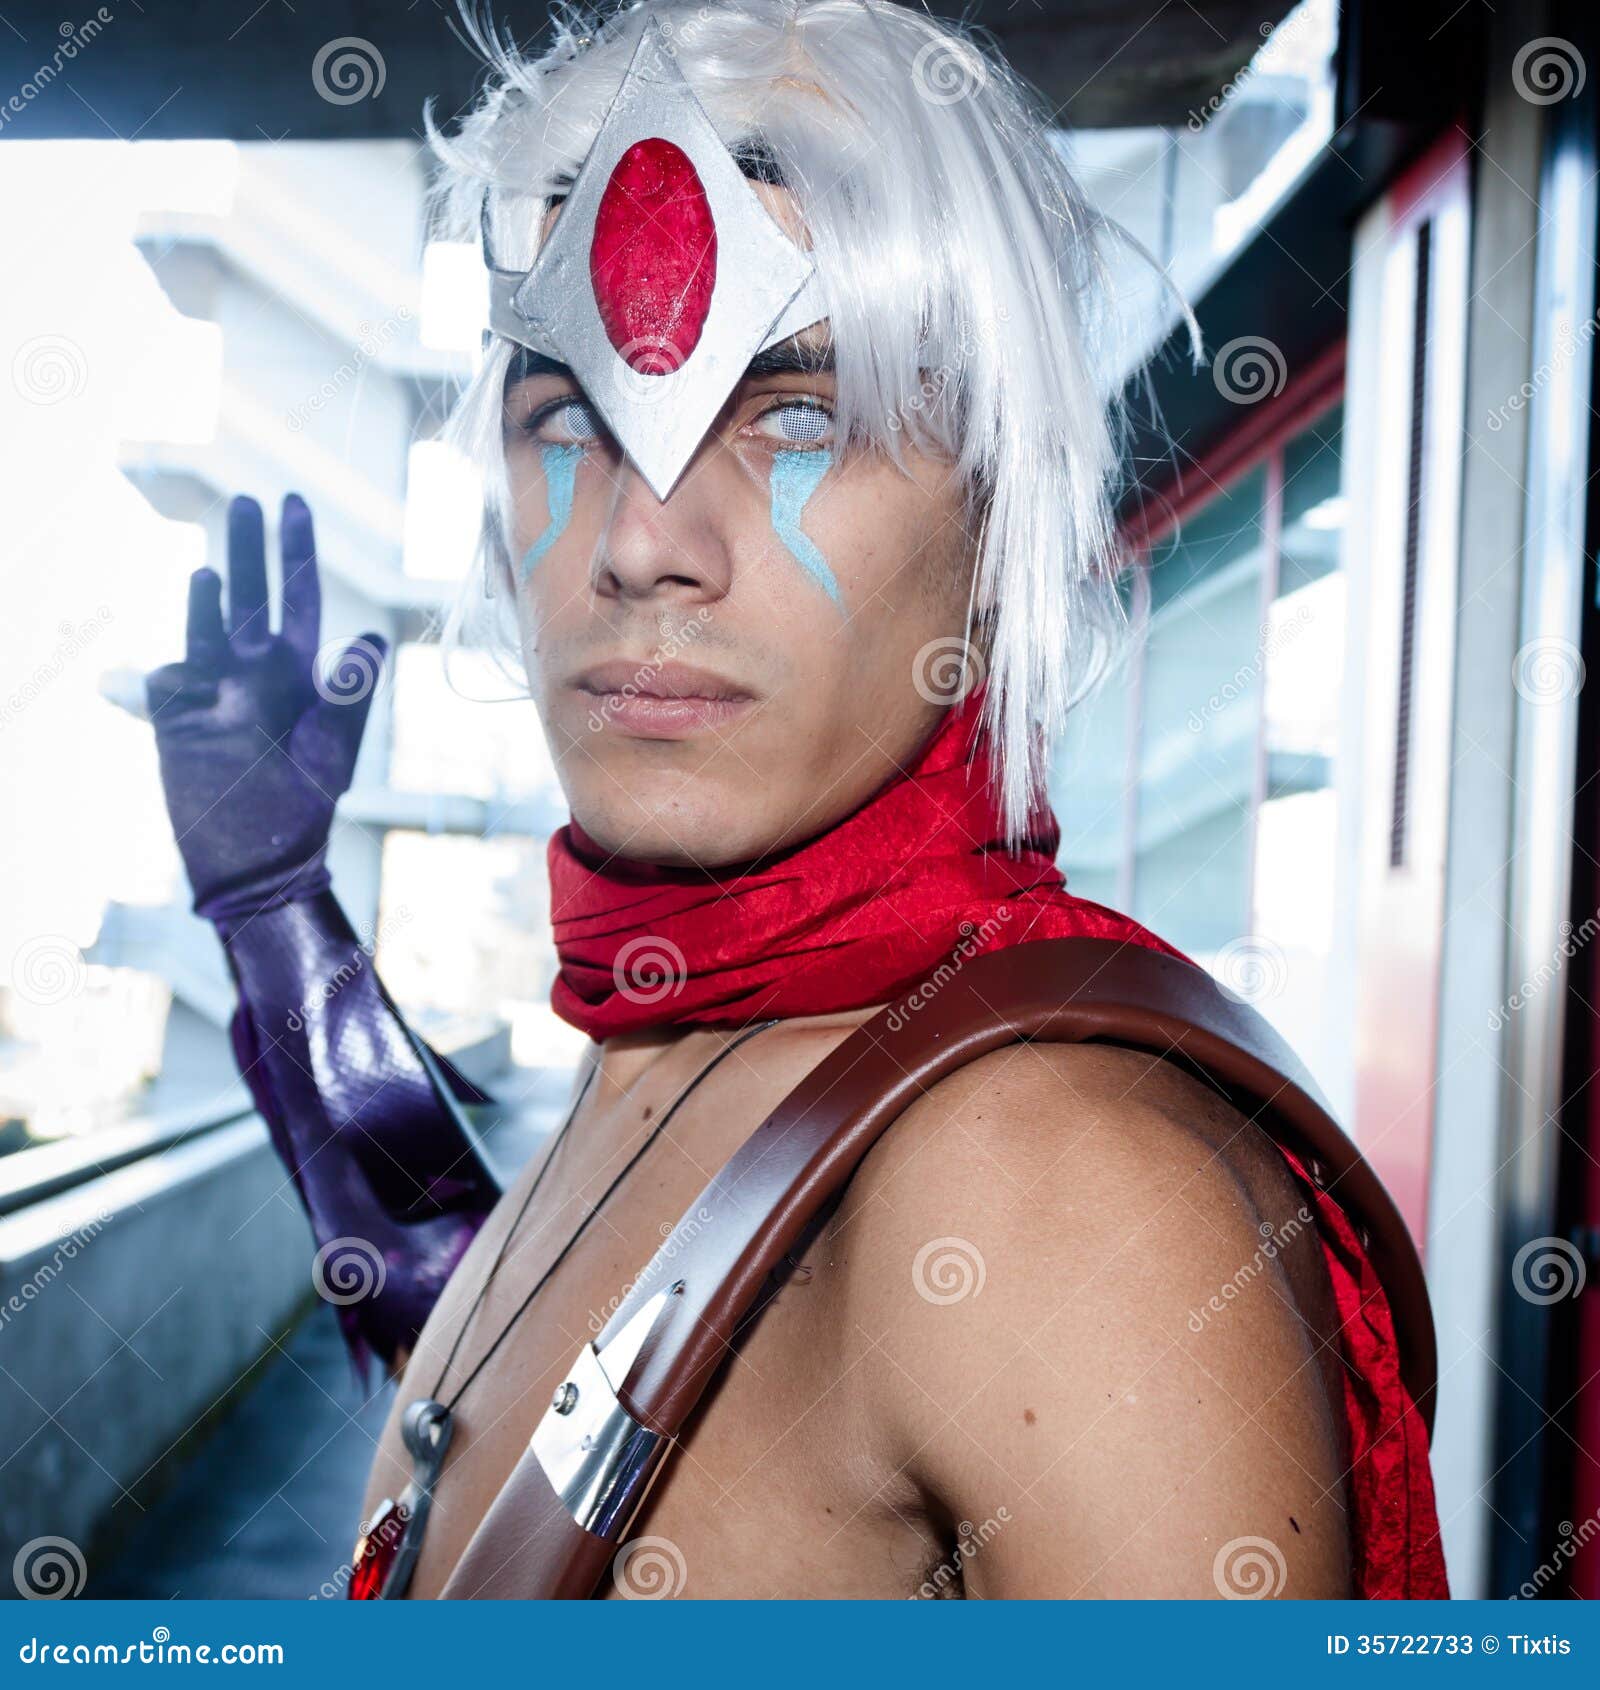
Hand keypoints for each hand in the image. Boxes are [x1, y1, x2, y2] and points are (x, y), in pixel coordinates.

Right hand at [146, 493, 386, 925]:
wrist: (260, 855)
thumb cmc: (305, 804)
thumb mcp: (335, 745)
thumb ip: (350, 690)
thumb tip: (372, 635)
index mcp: (299, 670)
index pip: (300, 594)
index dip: (297, 549)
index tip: (294, 501)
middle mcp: (255, 669)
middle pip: (252, 593)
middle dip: (251, 547)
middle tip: (248, 499)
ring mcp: (214, 688)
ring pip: (208, 622)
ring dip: (211, 592)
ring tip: (213, 569)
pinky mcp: (176, 715)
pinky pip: (170, 671)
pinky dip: (174, 660)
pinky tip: (180, 660)